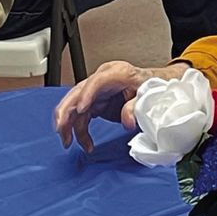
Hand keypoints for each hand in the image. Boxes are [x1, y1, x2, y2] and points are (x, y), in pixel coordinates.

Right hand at [53, 60, 187, 151]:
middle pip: (77, 93)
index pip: (96, 81)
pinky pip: (82, 117)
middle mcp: (102, 79)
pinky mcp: (95, 102)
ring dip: (68, 125)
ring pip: (74, 106)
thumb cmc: (150, 86)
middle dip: (66, 112)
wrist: (154, 87)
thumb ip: (136, 107)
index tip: (80, 110)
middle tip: (62, 129)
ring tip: (68, 142)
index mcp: (117, 72)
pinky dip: (80, 131)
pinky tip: (84, 143)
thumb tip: (127, 121)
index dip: (86, 94)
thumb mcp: (148, 96)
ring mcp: (96, 91)